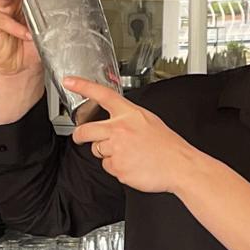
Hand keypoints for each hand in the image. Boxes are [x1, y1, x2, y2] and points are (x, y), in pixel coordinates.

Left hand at [68, 75, 188, 192]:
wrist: (180, 165)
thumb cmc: (168, 145)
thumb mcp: (149, 121)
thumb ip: (129, 118)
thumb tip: (115, 122)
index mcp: (129, 114)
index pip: (102, 94)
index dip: (83, 86)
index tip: (69, 81)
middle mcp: (119, 129)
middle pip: (85, 130)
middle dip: (80, 135)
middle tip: (81, 137)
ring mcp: (117, 149)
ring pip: (98, 150)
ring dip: (107, 153)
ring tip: (129, 154)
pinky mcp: (117, 167)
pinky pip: (108, 167)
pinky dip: (117, 168)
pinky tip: (132, 165)